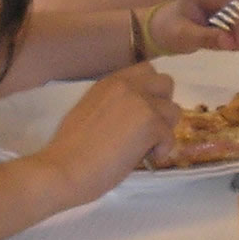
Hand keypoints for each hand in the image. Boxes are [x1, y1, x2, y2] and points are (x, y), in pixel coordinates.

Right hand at [43, 63, 179, 205]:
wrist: (64, 169)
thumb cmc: (69, 150)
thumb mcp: (89, 112)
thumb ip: (113, 105)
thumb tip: (133, 117)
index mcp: (109, 82)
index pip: (145, 71)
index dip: (150, 91)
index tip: (142, 111)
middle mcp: (127, 85)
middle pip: (165, 83)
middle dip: (163, 105)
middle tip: (149, 127)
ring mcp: (140, 102)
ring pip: (174, 110)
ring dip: (164, 129)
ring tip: (146, 147)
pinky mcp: (150, 123)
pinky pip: (170, 136)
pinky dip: (161, 150)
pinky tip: (143, 159)